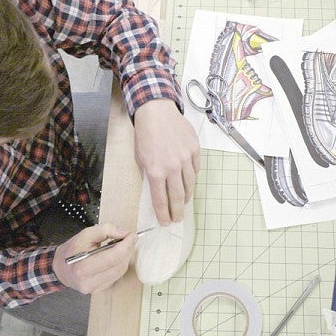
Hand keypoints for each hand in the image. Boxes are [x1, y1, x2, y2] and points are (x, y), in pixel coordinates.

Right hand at [52, 223, 136, 292]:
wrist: (60, 268)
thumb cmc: (72, 250)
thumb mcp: (85, 234)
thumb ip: (106, 230)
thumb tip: (125, 234)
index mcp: (81, 268)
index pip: (111, 258)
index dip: (125, 246)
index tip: (132, 235)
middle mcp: (88, 282)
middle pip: (118, 265)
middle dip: (127, 250)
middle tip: (129, 239)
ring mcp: (94, 289)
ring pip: (120, 271)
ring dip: (125, 257)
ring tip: (122, 247)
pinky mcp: (99, 290)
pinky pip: (117, 276)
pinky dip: (120, 264)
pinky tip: (116, 257)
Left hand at [133, 99, 199, 225]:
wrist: (157, 112)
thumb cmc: (145, 135)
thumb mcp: (140, 158)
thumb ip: (149, 174)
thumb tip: (157, 189)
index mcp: (155, 171)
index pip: (161, 200)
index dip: (164, 214)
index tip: (166, 222)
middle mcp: (172, 167)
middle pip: (178, 197)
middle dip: (178, 211)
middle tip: (178, 219)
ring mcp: (185, 158)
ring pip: (190, 184)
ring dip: (186, 196)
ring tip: (183, 202)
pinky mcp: (195, 149)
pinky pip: (195, 168)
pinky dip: (192, 176)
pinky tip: (188, 180)